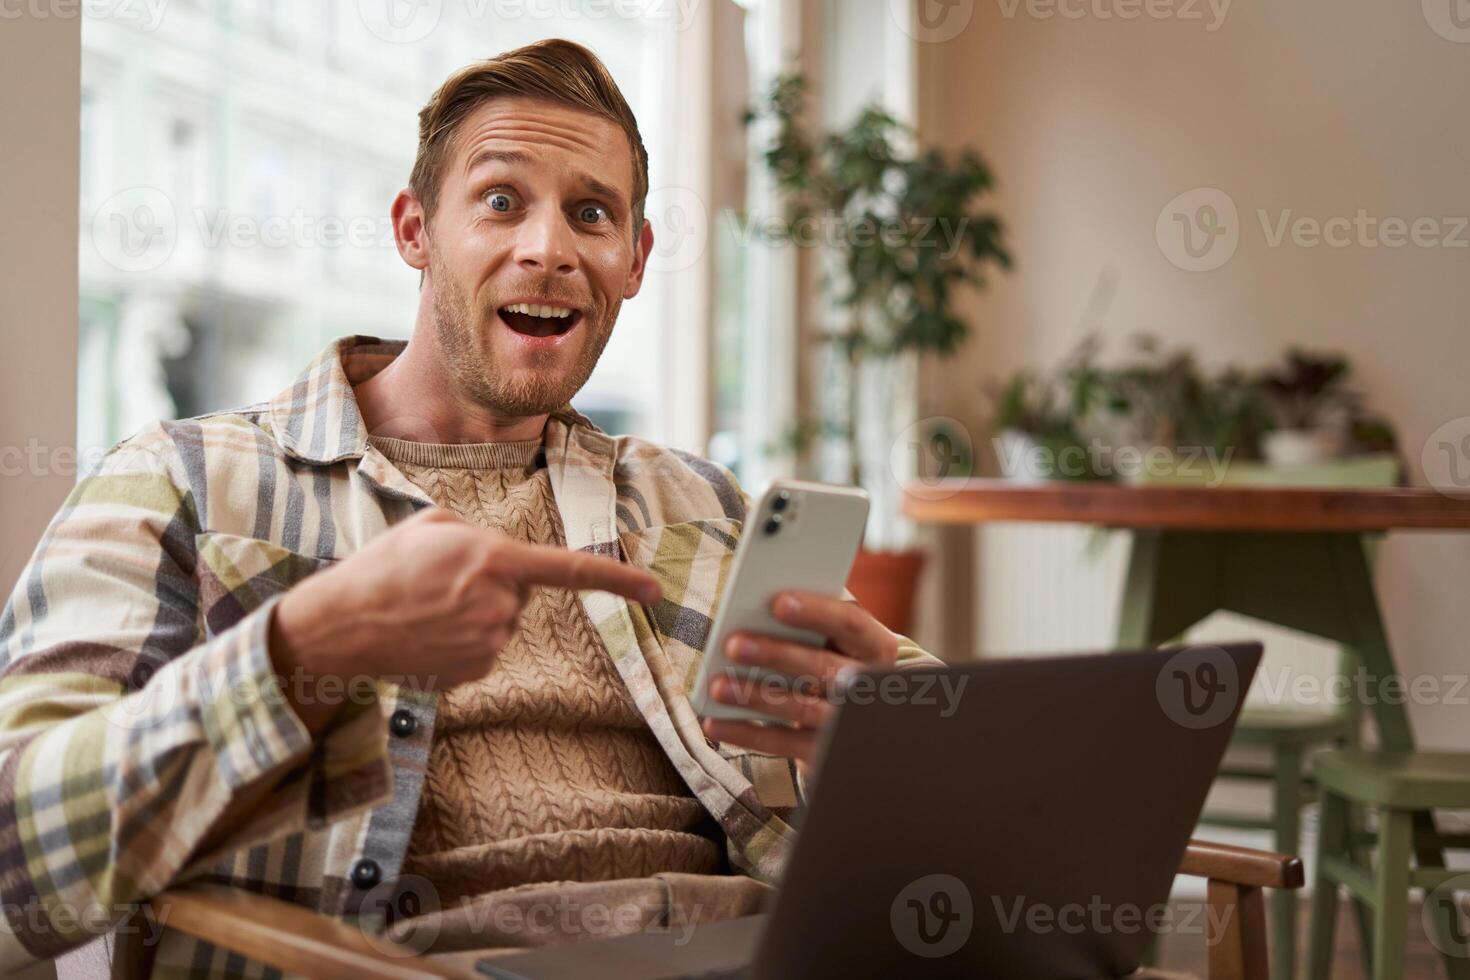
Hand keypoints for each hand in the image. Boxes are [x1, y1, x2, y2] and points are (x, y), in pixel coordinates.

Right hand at [270, 507, 660, 731]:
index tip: (654, 591)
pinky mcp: (476, 670)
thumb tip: (498, 558)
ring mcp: (489, 642)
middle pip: (523, 592)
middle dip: (494, 583)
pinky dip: (465, 640)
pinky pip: (486, 648)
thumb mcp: (432, 525)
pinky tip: (430, 633)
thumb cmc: (384, 567)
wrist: (341, 625)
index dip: (617, 581)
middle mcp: (500, 604)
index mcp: (495, 560)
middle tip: (443, 581)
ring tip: (429, 606)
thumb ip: (478, 534)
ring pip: (504, 621)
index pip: (571, 571)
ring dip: (477, 612)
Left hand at [700, 590, 898, 778]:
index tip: (778, 602)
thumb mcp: (833, 640)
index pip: (851, 622)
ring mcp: (848, 724)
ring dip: (755, 696)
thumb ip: (808, 621)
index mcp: (874, 646)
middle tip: (733, 644)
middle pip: (823, 668)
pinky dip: (747, 734)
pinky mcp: (825, 753)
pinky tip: (715, 723)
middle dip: (777, 654)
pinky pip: (783, 744)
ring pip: (802, 709)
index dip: (817, 612)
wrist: (855, 722)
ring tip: (717, 685)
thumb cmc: (831, 660)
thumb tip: (758, 606)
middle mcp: (866, 686)